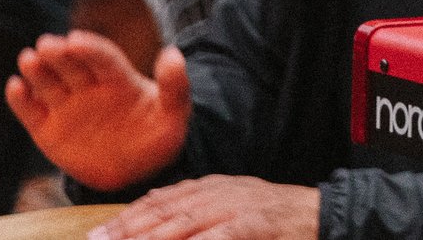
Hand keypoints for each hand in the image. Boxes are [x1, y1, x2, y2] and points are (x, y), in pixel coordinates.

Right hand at [6, 31, 188, 192]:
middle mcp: (88, 87)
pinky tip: (15, 87)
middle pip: (71, 66)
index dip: (90, 49)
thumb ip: (175, 86)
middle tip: (47, 44)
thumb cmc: (156, 137)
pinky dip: (20, 100)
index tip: (76, 40)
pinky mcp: (47, 129)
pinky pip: (31, 112)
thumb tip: (173, 54)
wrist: (136, 172)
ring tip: (29, 58)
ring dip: (37, 71)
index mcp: (118, 79)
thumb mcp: (174, 114)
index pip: (102, 58)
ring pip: (48, 84)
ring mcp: (66, 107)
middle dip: (59, 54)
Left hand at [91, 179, 317, 239]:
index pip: (160, 201)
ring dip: (152, 237)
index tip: (99, 234)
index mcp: (212, 188)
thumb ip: (195, 207)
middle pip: (165, 211)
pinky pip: (222, 235)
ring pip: (185, 222)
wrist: (322, 212)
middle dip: (128, 229)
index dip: (128, 217)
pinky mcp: (256, 223)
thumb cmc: (275, 218)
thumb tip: (153, 208)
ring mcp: (237, 207)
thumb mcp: (232, 206)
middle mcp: (219, 193)